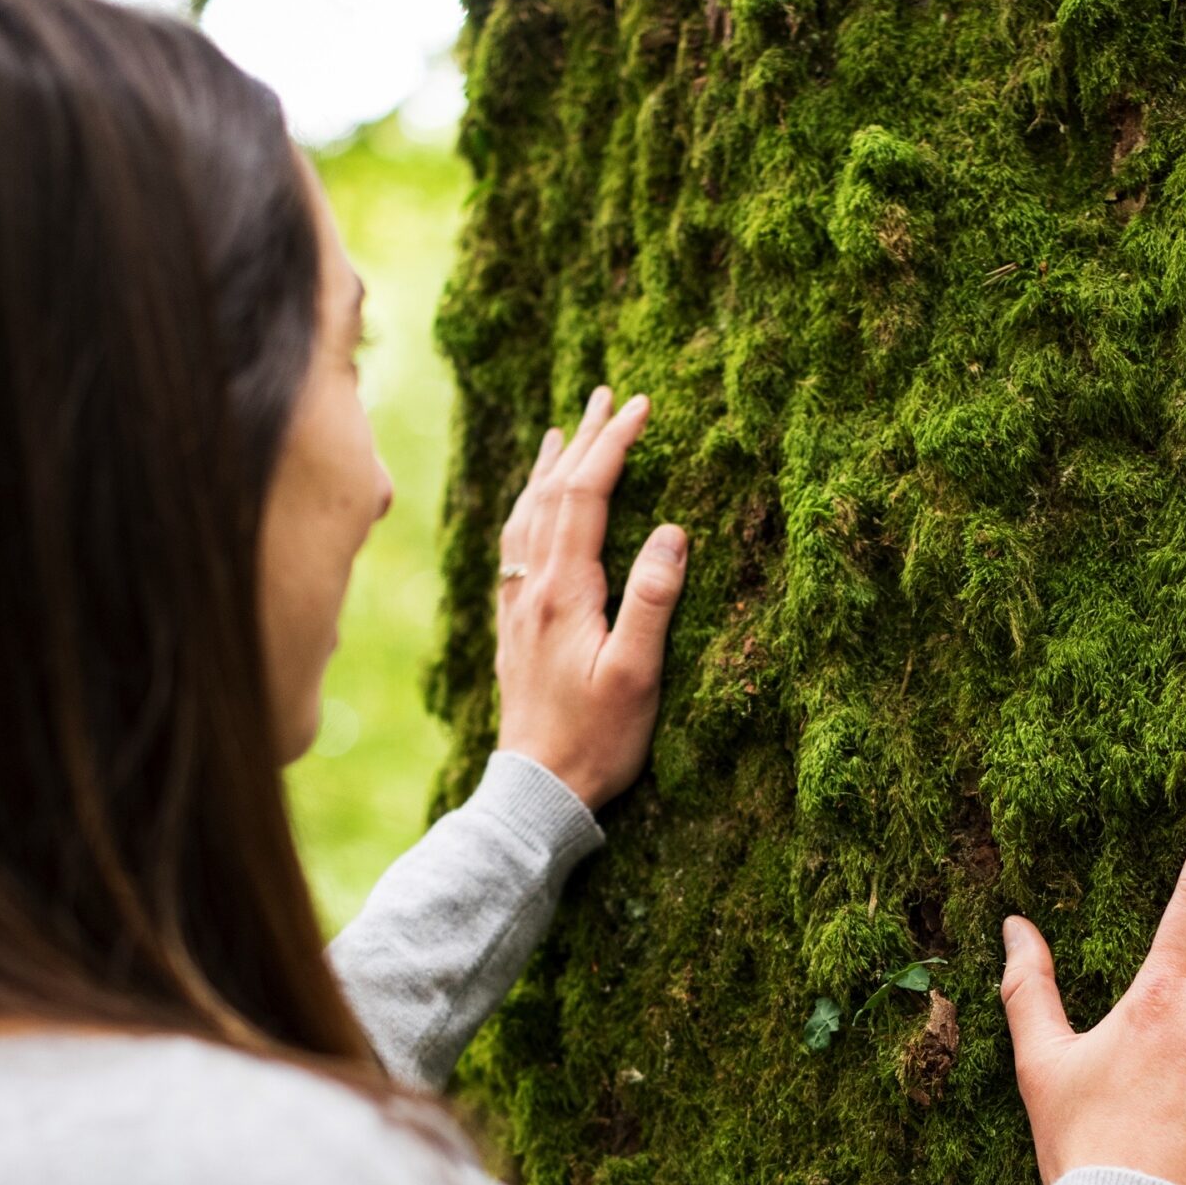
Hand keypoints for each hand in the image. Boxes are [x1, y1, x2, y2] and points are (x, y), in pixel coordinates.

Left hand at [494, 387, 686, 811]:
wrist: (539, 790)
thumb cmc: (597, 741)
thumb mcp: (637, 676)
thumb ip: (653, 601)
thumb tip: (671, 531)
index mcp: (564, 593)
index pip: (586, 497)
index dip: (613, 445)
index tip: (641, 405)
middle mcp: (532, 590)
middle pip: (551, 495)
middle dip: (582, 440)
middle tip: (606, 395)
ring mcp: (517, 608)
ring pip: (525, 517)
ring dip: (547, 469)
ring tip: (561, 433)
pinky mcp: (514, 628)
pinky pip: (514, 548)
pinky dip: (527, 511)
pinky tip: (531, 512)